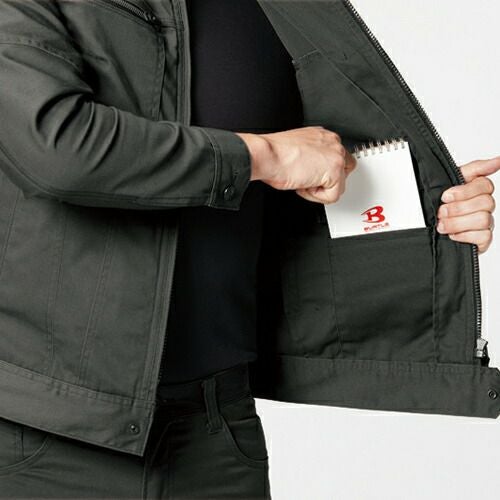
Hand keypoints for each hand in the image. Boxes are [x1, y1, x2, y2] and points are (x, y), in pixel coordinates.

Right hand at [236, 126, 356, 203]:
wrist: (267, 155)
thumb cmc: (274, 154)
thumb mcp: (297, 149)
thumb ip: (312, 156)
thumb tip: (314, 171)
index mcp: (324, 136)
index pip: (336, 158)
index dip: (323, 172)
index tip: (311, 176)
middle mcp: (333, 142)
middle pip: (345, 171)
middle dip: (327, 181)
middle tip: (308, 181)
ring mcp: (336, 156)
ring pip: (339, 185)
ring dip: (320, 189)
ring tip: (302, 181)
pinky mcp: (334, 171)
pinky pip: (332, 196)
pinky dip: (316, 196)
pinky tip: (303, 185)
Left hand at [437, 156, 499, 253]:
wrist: (428, 225)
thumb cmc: (440, 203)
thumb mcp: (451, 180)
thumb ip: (475, 168)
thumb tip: (498, 160)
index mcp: (478, 190)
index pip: (485, 185)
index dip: (464, 192)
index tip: (445, 196)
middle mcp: (485, 206)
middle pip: (486, 203)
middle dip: (458, 209)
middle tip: (441, 212)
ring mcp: (486, 223)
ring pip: (483, 219)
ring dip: (458, 223)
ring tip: (442, 225)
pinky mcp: (483, 239)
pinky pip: (483, 237)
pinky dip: (464, 236)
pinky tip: (452, 235)